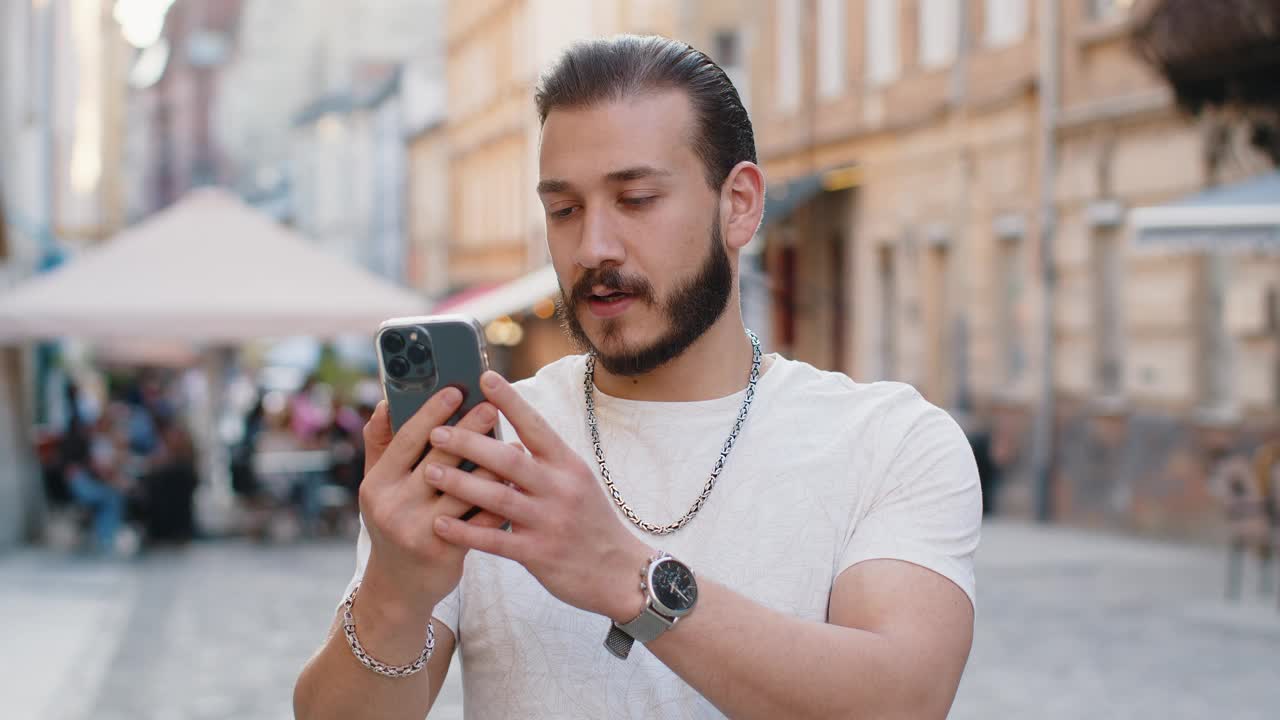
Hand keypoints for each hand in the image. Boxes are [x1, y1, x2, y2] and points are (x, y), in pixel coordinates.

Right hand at [356, 389, 507, 619]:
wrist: (398, 587)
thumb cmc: (394, 523)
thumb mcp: (379, 487)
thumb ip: (382, 445)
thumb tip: (389, 401)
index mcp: (378, 484)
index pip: (407, 440)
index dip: (432, 413)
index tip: (457, 390)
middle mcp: (394, 507)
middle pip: (439, 460)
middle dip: (469, 431)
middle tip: (492, 407)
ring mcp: (420, 531)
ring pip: (466, 490)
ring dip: (492, 464)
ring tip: (515, 443)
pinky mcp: (445, 552)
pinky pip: (481, 519)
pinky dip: (501, 499)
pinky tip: (519, 483)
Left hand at [422, 371, 653, 623]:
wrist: (620, 572)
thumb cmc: (591, 521)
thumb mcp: (577, 482)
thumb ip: (544, 462)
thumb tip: (508, 437)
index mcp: (568, 465)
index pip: (536, 426)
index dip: (510, 401)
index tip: (484, 378)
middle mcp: (560, 488)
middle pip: (509, 459)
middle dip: (470, 443)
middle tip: (436, 432)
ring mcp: (550, 522)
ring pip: (498, 498)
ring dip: (461, 484)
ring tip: (429, 473)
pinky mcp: (540, 554)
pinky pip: (496, 541)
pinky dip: (466, 531)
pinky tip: (439, 524)